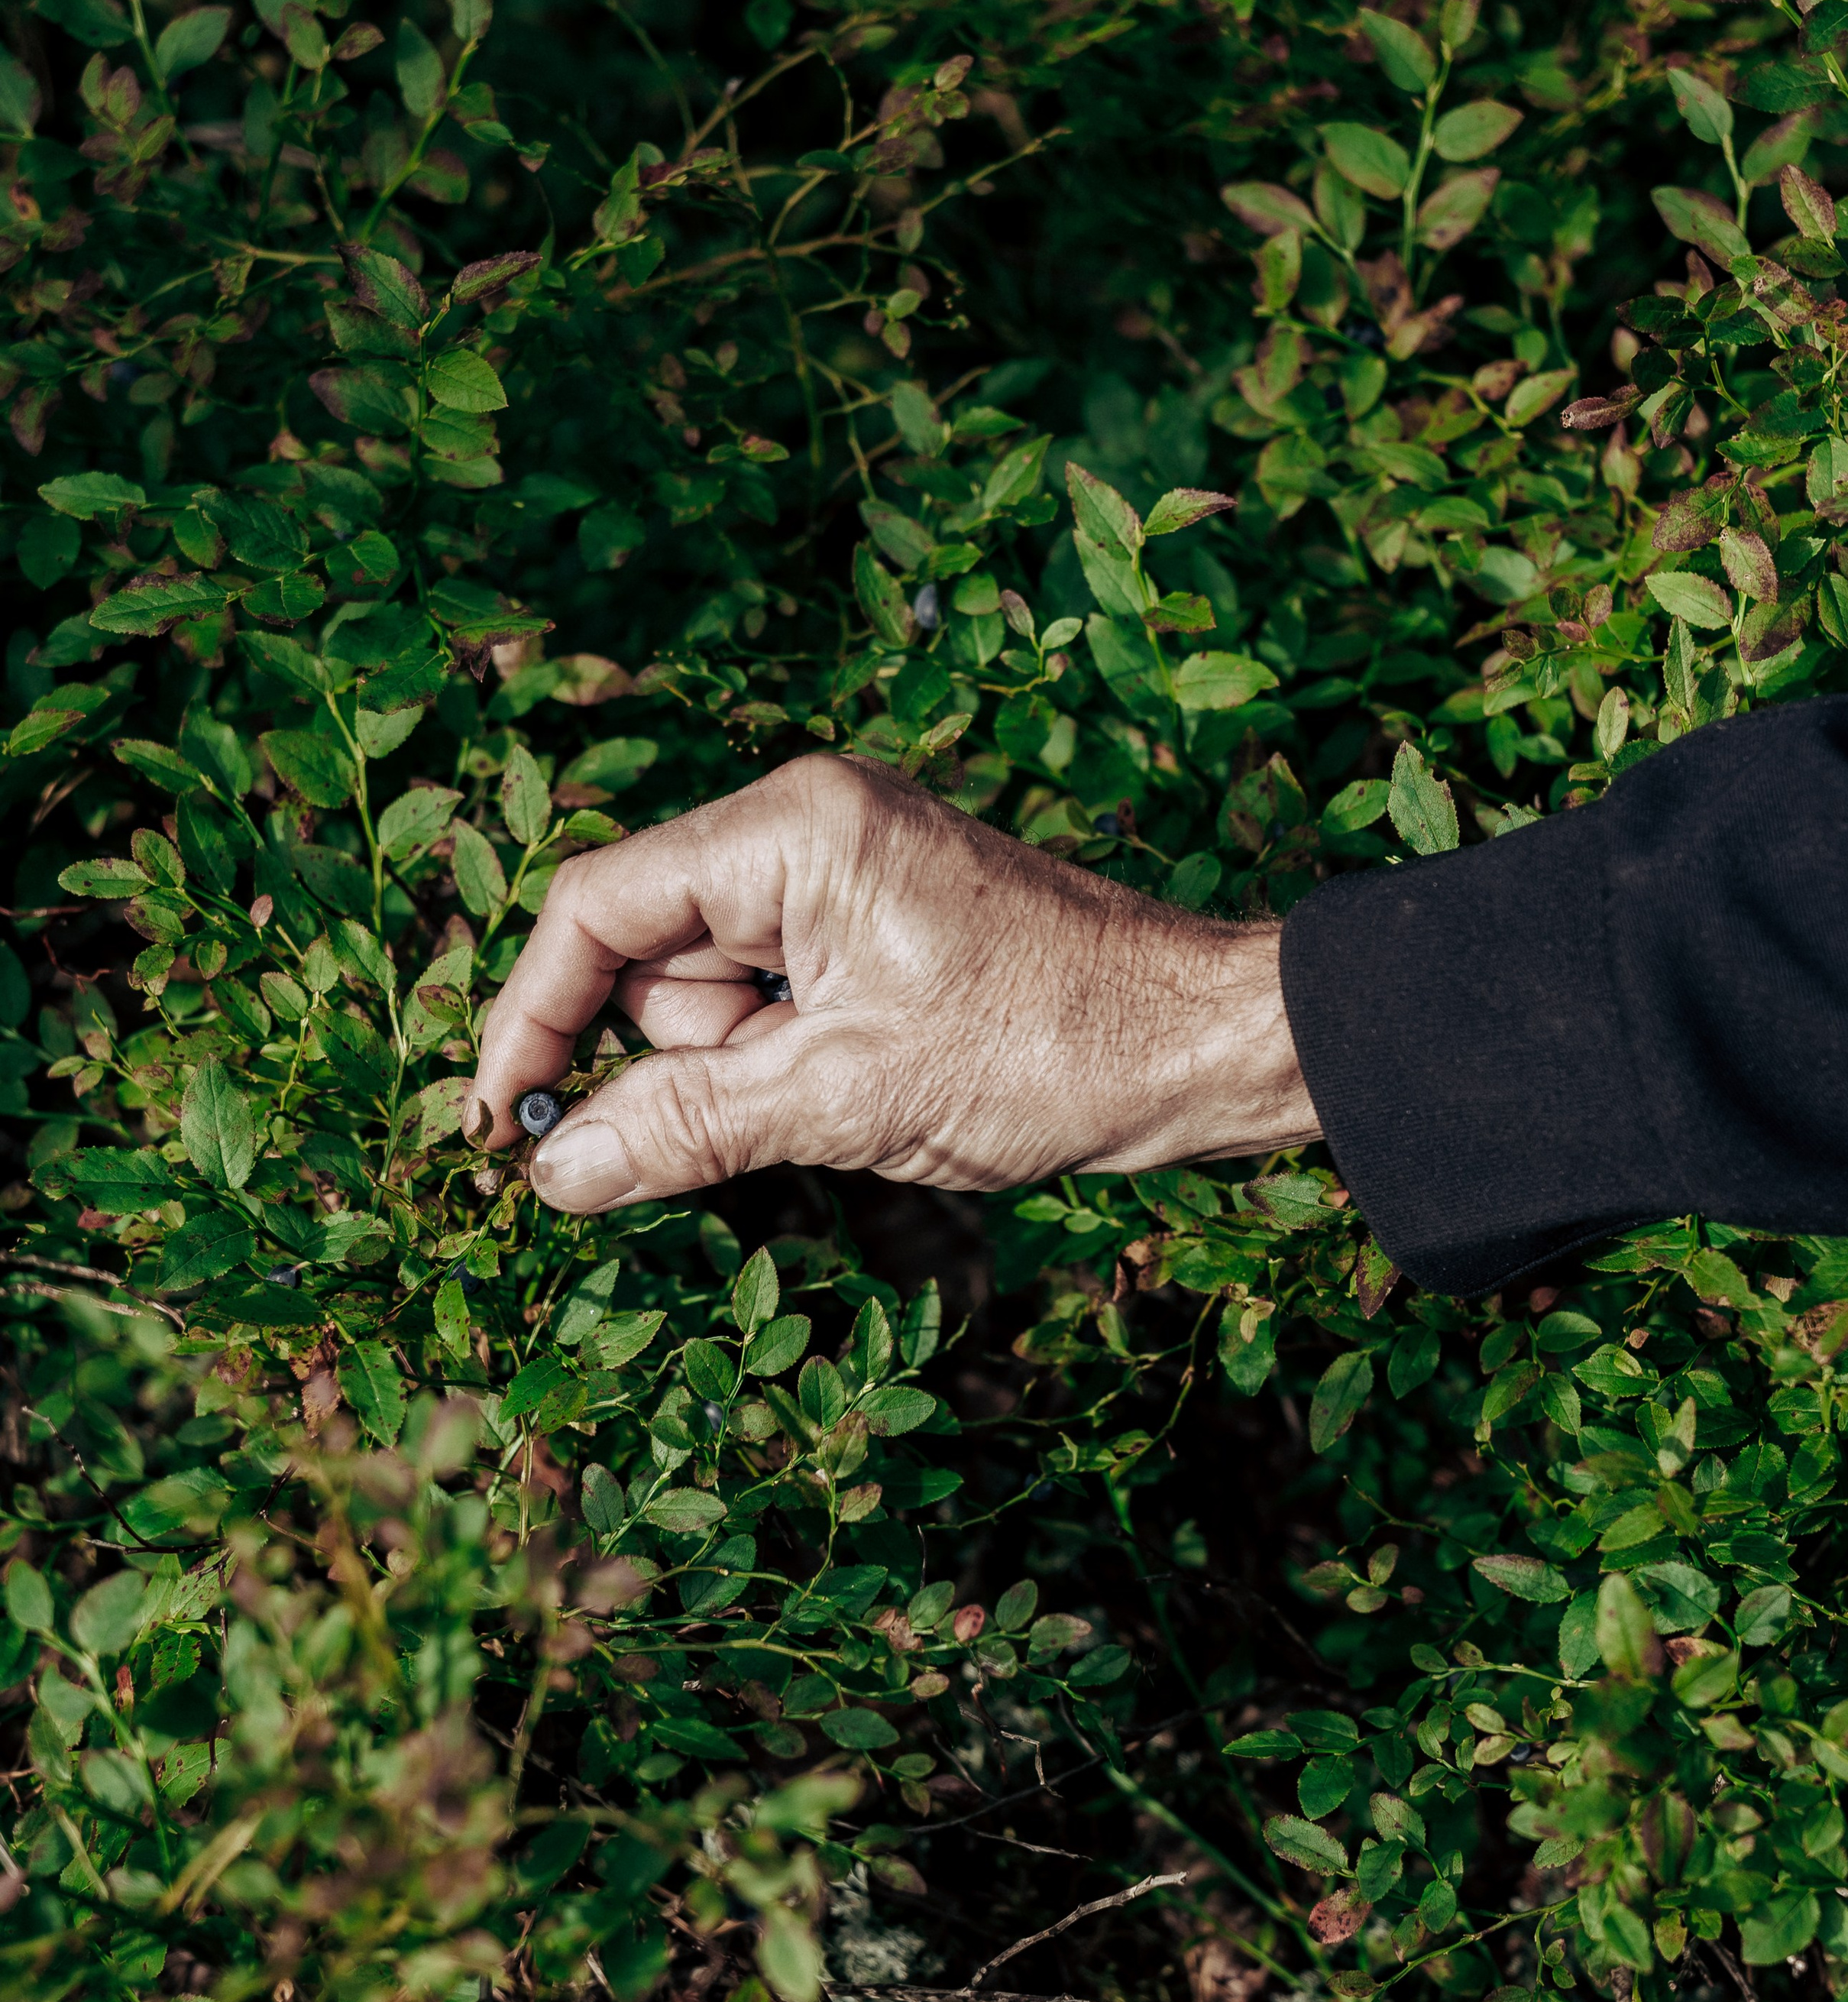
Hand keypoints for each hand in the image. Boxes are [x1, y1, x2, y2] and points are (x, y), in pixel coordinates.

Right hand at [470, 752, 1319, 1212]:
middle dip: (689, 1056)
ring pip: (712, 997)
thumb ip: (685, 1128)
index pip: (598, 907)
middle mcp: (807, 828)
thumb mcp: (846, 1099)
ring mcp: (845, 878)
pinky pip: (777, 1005)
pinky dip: (795, 1065)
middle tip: (792, 1104)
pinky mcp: (876, 931)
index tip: (495, 1125)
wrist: (1199, 1047)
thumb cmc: (1048, 1050)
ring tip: (870, 1091)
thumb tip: (550, 1173)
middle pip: (650, 956)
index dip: (531, 1017)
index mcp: (792, 828)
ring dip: (756, 1072)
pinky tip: (880, 1086)